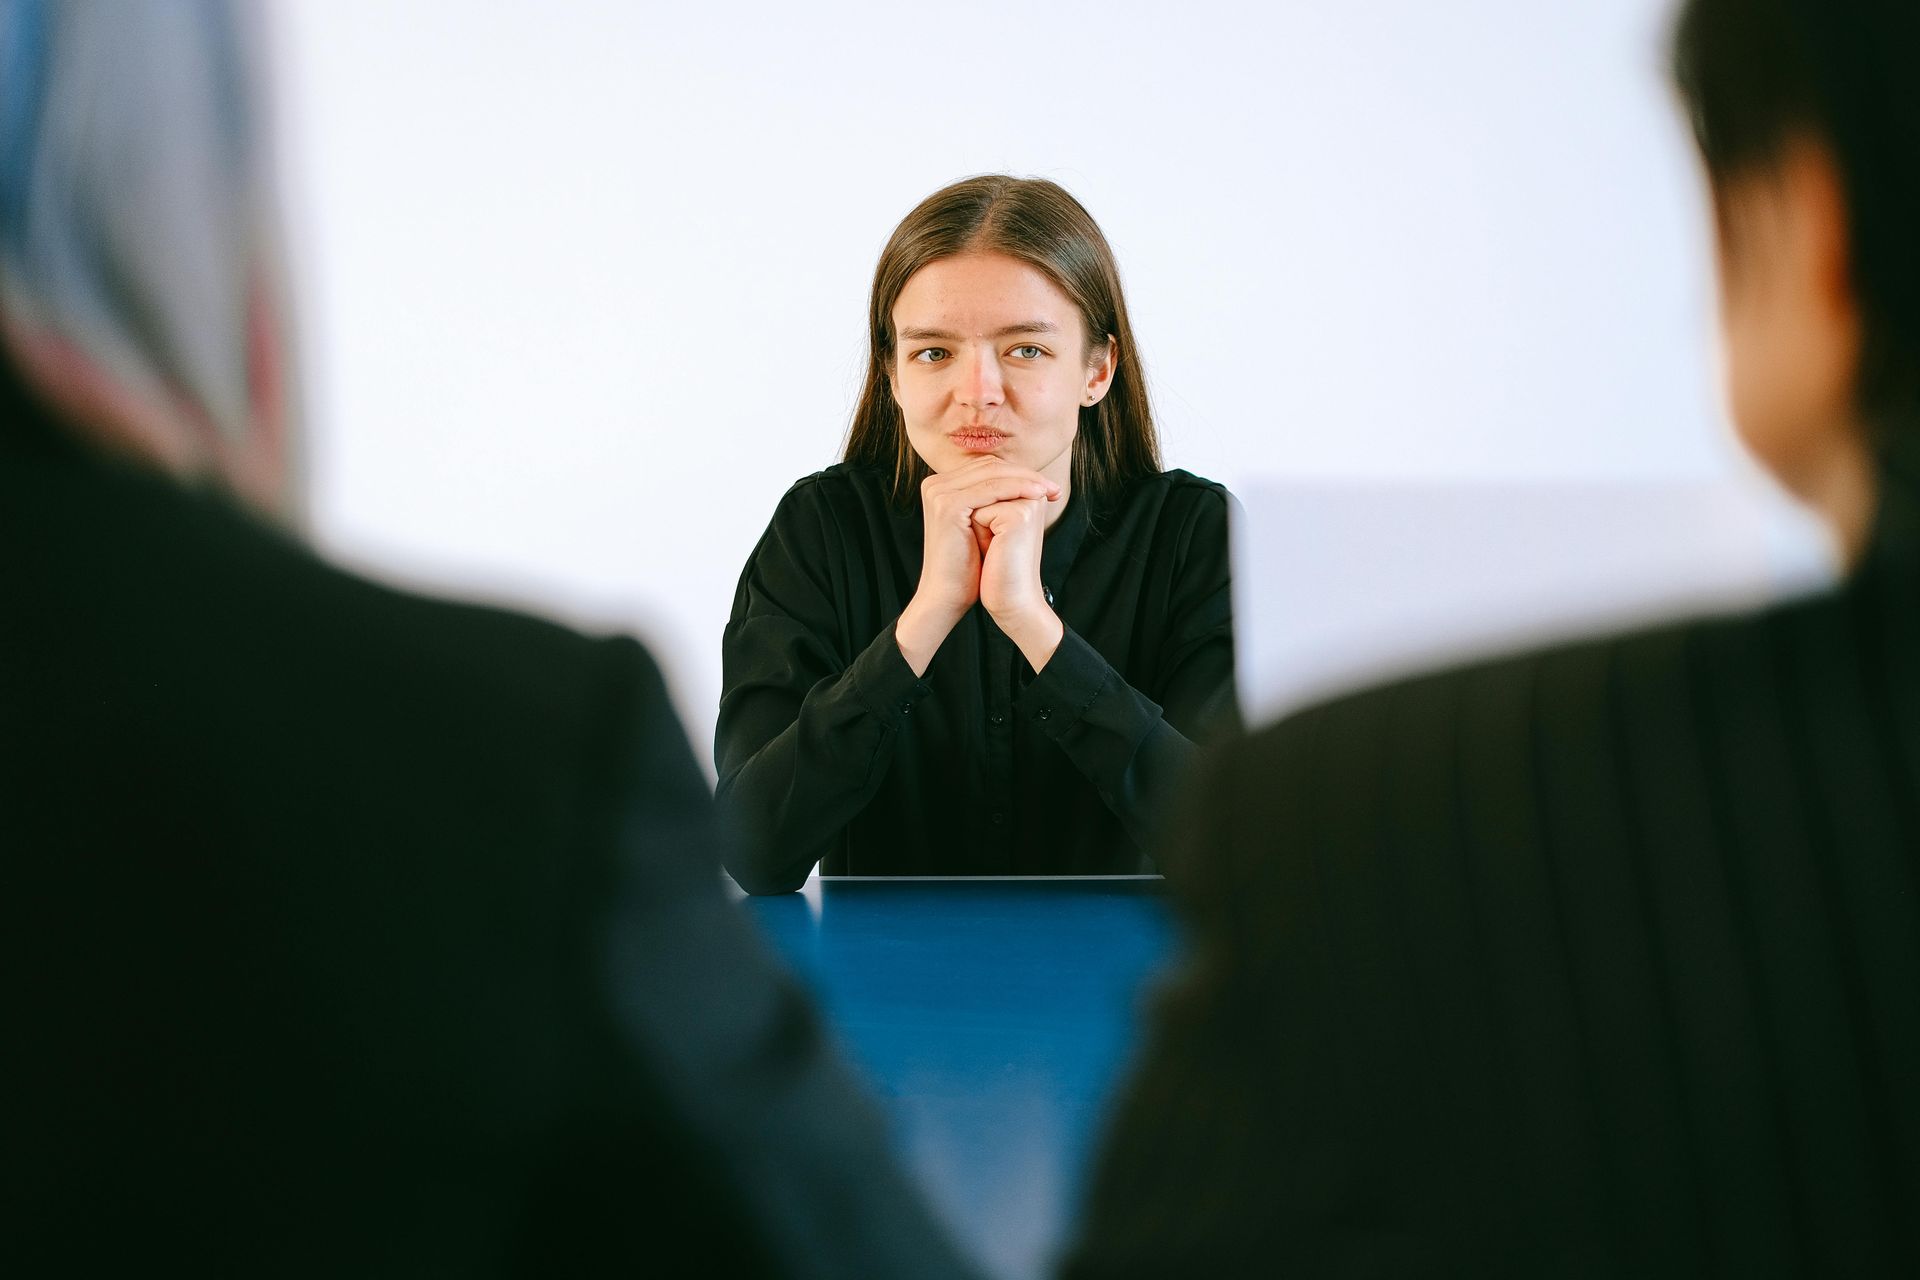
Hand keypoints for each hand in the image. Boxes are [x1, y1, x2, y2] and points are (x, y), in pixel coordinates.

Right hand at [895, 457, 1058, 675]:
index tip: (1048, 486)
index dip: (1019, 473)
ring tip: (1050, 490)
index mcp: (941, 486)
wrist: (947, 596)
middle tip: (1053, 487)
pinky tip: (1037, 495)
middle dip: (1026, 474)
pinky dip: (1017, 488)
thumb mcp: (982, 526)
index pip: (986, 467)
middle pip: (989, 466)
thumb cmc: (967, 567)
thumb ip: (994, 500)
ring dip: (1026, 479)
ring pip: (992, 474)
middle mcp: (935, 484)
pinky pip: (991, 489)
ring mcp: (938, 493)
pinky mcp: (947, 504)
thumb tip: (1027, 480)